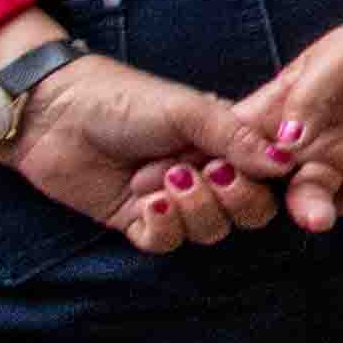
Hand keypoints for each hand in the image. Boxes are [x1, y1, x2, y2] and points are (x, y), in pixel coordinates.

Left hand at [9, 54, 287, 251]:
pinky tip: (145, 200)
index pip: (266, 180)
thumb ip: (236, 137)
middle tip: (204, 172)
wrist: (57, 114)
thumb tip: (284, 163)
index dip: (259, 183)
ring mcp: (172, 202)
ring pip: (208, 231)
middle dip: (231, 200)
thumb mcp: (188, 110)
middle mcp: (205, 176)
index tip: (236, 167)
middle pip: (246, 214)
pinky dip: (162, 227)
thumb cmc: (125, 99)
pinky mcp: (137, 223)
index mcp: (224, 145)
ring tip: (161, 177)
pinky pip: (166, 243)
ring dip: (191, 208)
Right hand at [236, 0, 342, 230]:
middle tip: (264, 209)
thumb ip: (309, 98)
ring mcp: (341, 150)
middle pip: (270, 176)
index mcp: (282, 103)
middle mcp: (305, 134)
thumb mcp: (339, 58)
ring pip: (313, 192)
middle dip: (264, 196)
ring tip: (318, 218)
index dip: (223, 159)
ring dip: (311, 208)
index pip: (240, 137)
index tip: (212, 181)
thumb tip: (282, 141)